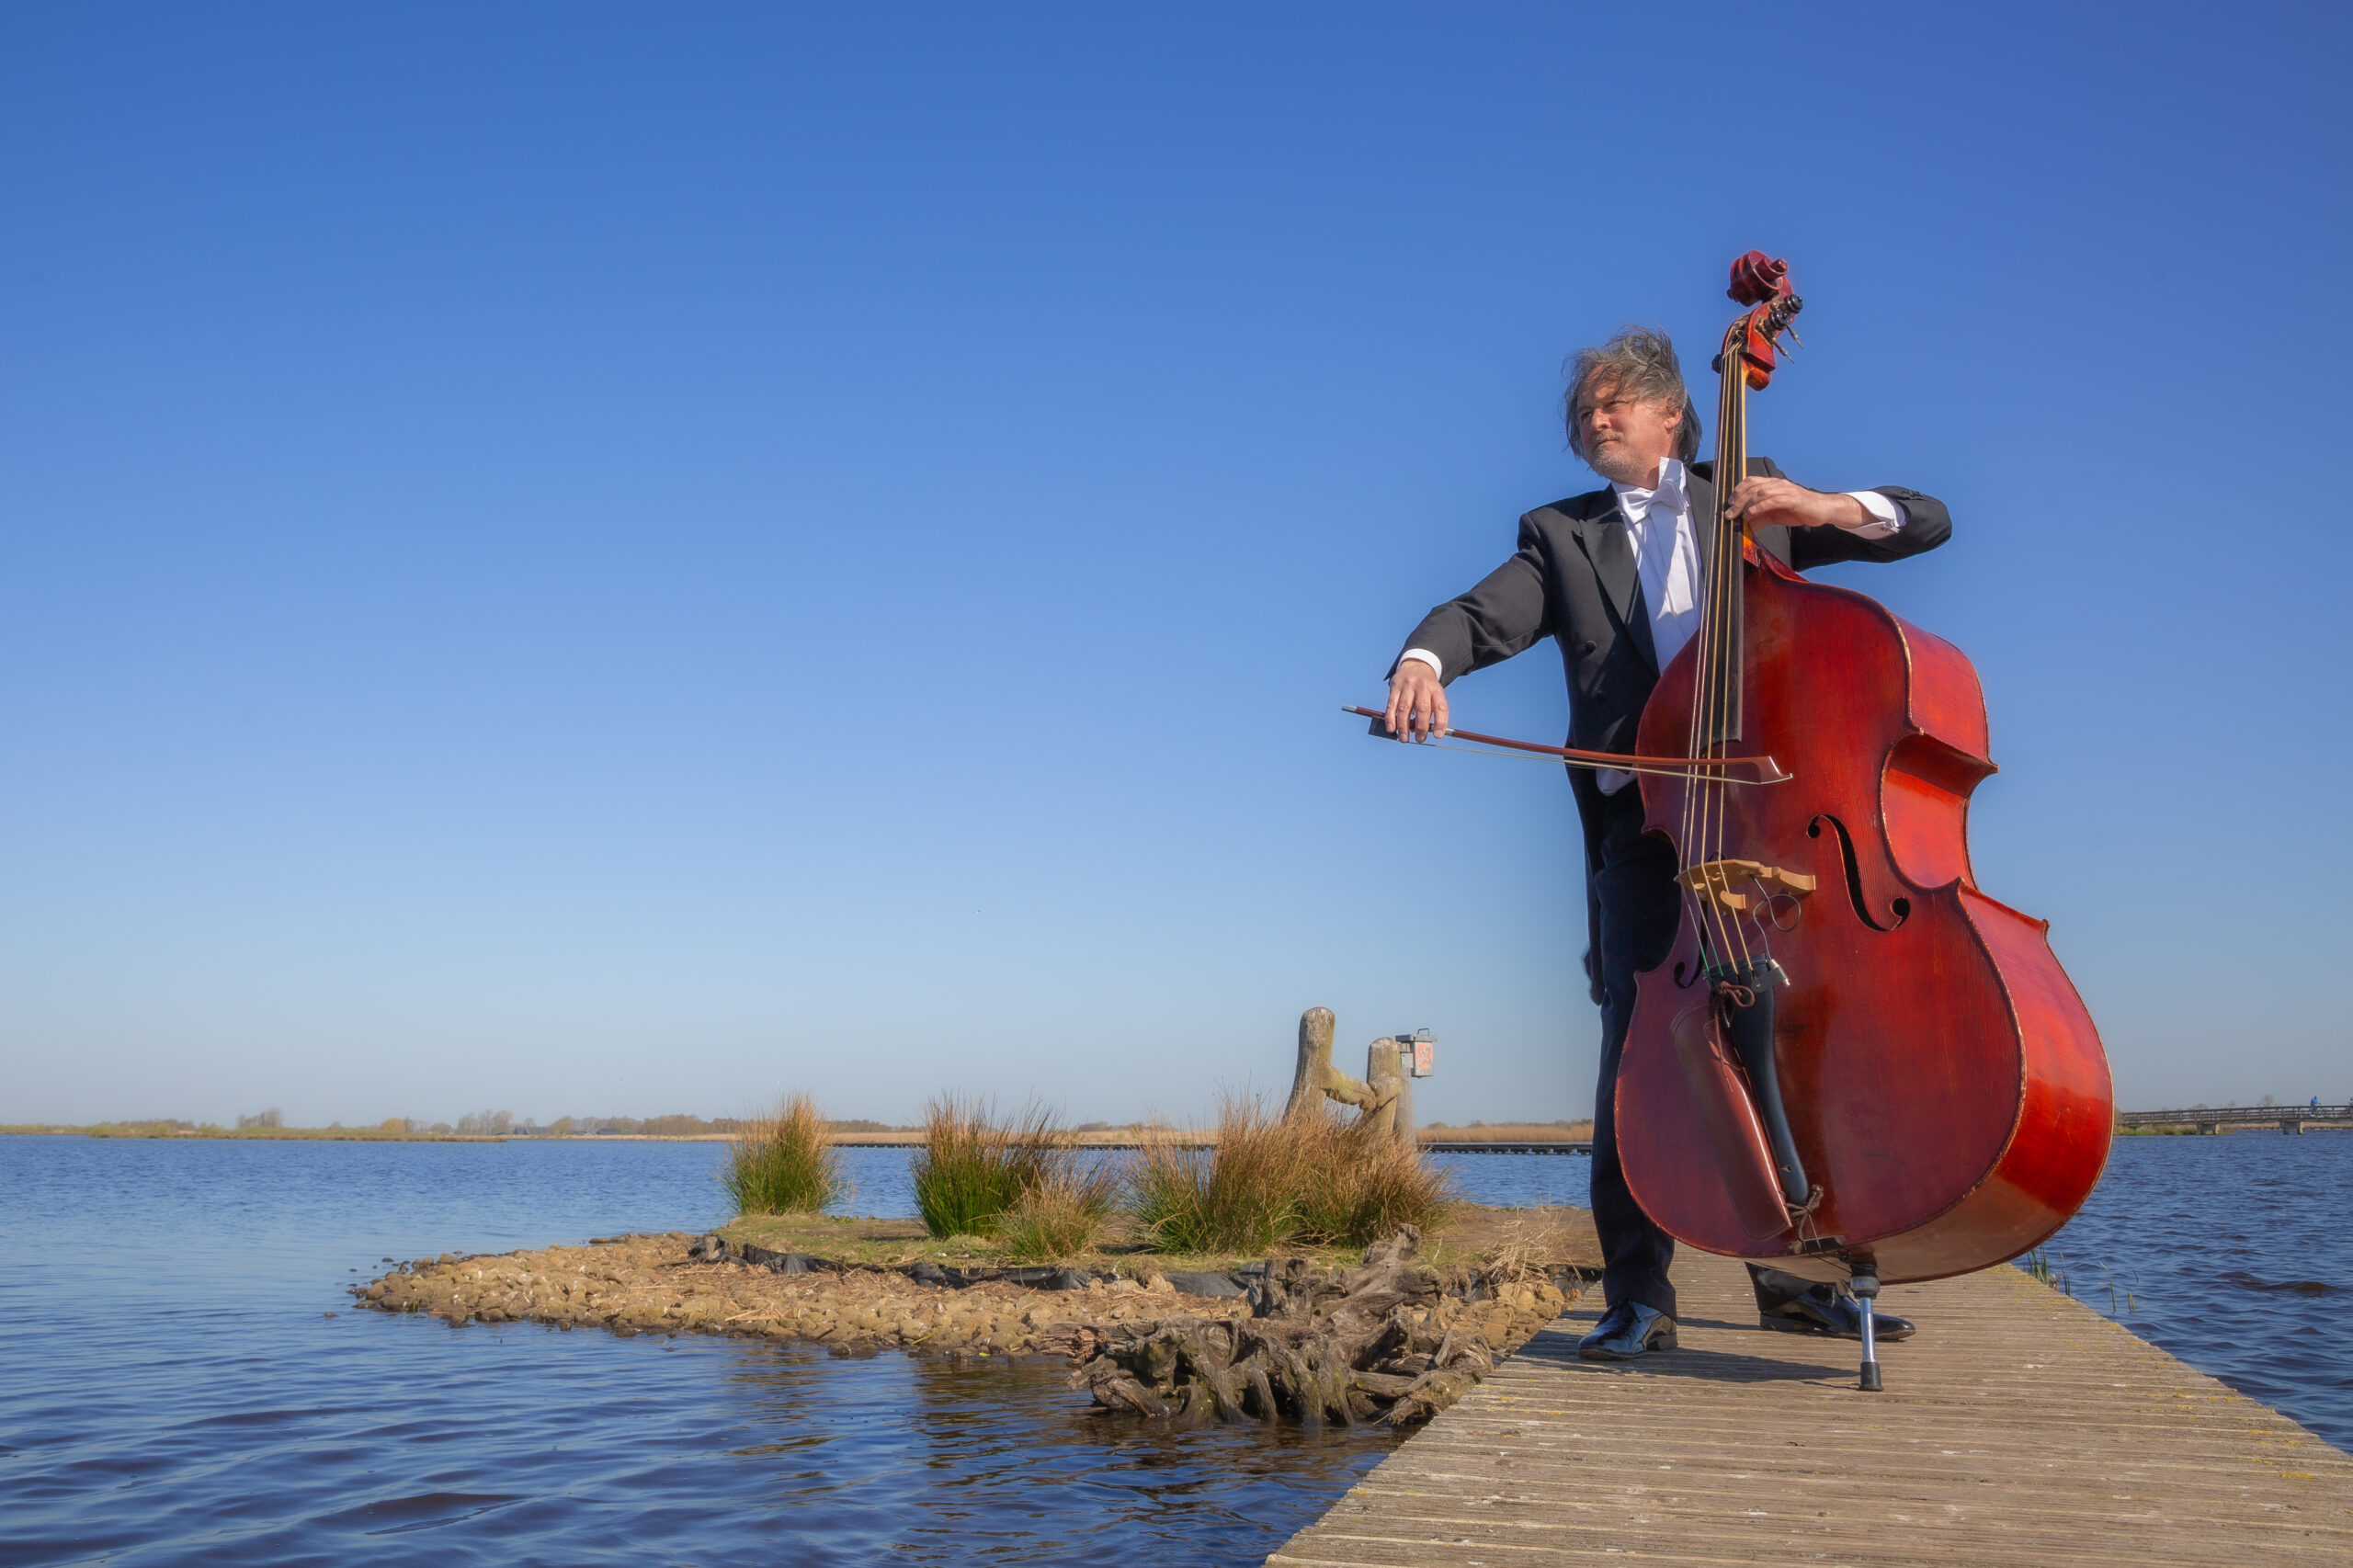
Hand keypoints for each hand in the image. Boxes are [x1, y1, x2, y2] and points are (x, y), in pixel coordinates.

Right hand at [1384, 659, 1448, 741]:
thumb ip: (1434, 711)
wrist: (1415, 665)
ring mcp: (1407, 686)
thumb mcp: (1435, 693)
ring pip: (1404, 708)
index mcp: (1435, 689)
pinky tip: (1391, 729)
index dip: (1441, 722)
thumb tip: (1429, 732)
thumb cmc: (1426, 687)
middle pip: (1422, 708)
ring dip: (1403, 726)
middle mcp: (1422, 686)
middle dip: (1421, 726)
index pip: (1441, 706)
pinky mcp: (1394, 687)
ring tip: (1404, 739)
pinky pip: (1391, 705)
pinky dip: (1390, 718)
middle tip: (1420, 739)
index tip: (1438, 735)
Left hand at [1725, 476, 1873, 531]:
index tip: (1729, 503)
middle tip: (1729, 513)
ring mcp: (1786, 490)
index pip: (1751, 481)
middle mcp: (1778, 484)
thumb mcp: (1775, 515)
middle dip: (1738, 500)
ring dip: (1746, 504)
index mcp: (1773, 484)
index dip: (1738, 490)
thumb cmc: (1799, 510)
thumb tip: (1745, 525)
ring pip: (1760, 491)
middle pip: (1752, 486)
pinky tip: (1751, 514)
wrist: (1823, 510)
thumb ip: (1760, 518)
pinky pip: (1773, 500)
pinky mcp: (1793, 499)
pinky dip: (1759, 507)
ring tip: (1738, 516)